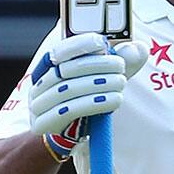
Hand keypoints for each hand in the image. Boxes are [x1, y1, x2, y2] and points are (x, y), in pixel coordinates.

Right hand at [28, 33, 147, 136]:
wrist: (70, 131)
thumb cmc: (90, 96)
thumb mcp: (107, 75)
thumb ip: (122, 60)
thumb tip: (136, 49)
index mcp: (49, 67)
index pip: (59, 51)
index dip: (79, 45)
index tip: (102, 43)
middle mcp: (38, 83)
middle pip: (66, 70)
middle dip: (97, 66)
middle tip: (121, 68)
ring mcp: (37, 104)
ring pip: (67, 90)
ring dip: (98, 85)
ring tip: (121, 83)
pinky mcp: (42, 124)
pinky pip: (68, 111)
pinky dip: (94, 103)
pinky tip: (114, 100)